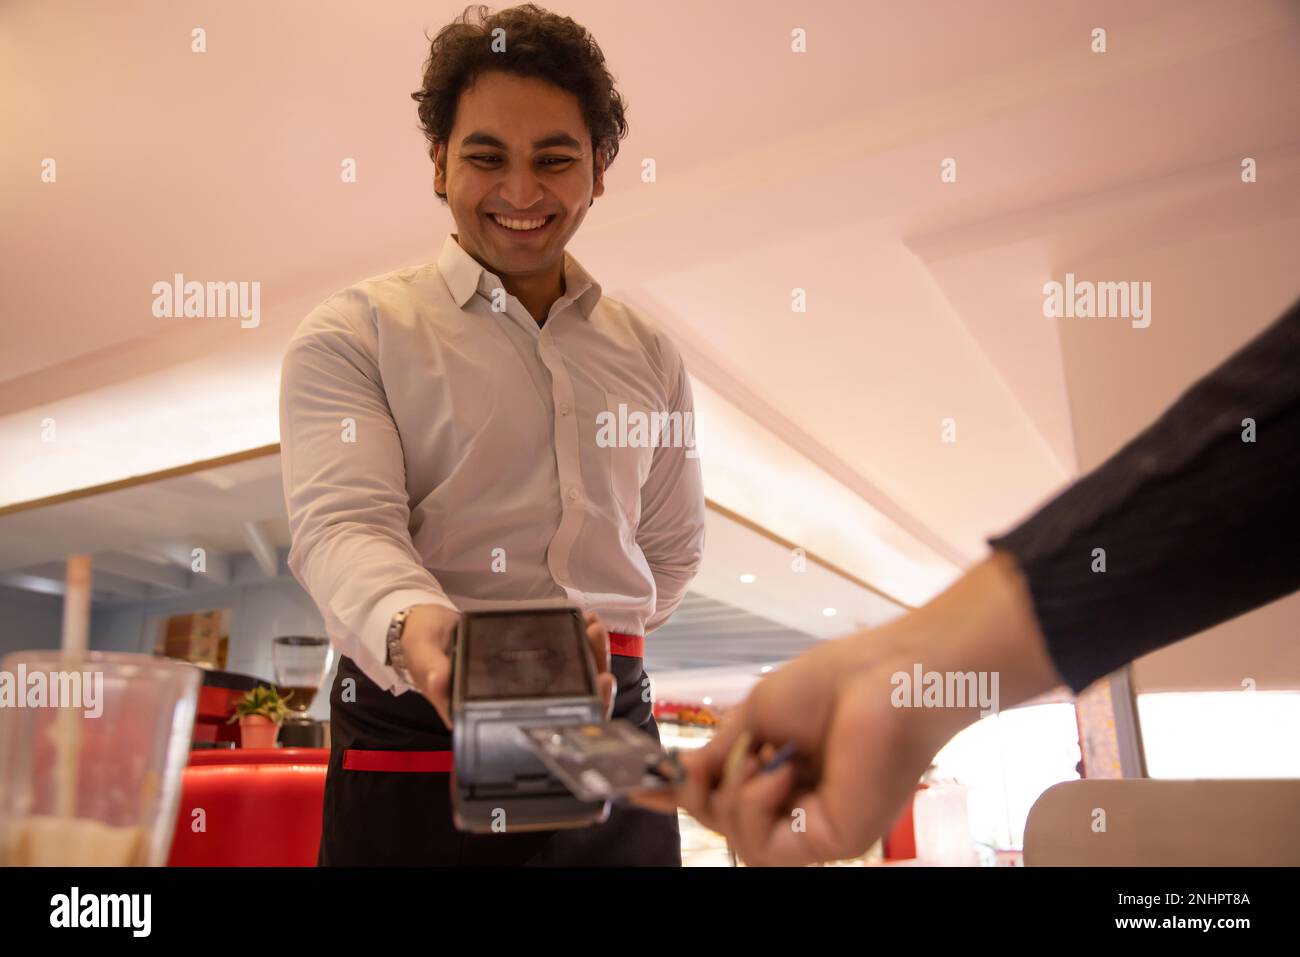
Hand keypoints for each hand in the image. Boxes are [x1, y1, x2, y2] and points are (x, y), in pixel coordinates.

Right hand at [402, 605, 616, 726]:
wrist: (420, 624)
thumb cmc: (419, 643)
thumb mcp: (422, 654)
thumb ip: (430, 670)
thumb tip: (440, 684)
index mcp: (486, 715)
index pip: (536, 725)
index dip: (573, 716)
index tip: (597, 686)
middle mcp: (509, 705)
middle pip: (562, 706)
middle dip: (590, 681)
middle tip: (597, 646)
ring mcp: (521, 686)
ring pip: (567, 682)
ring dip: (587, 657)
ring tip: (594, 627)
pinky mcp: (526, 666)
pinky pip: (559, 661)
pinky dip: (576, 644)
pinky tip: (586, 623)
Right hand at [634, 553, 1064, 864]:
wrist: (888, 675)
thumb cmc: (834, 682)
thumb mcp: (754, 715)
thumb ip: (714, 752)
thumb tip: (673, 773)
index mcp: (786, 773)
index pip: (725, 796)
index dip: (681, 795)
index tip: (638, 787)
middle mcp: (802, 805)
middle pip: (726, 823)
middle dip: (700, 794)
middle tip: (693, 767)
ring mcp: (820, 826)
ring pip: (743, 842)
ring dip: (735, 796)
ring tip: (761, 756)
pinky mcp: (835, 840)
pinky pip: (769, 846)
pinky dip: (757, 806)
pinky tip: (776, 773)